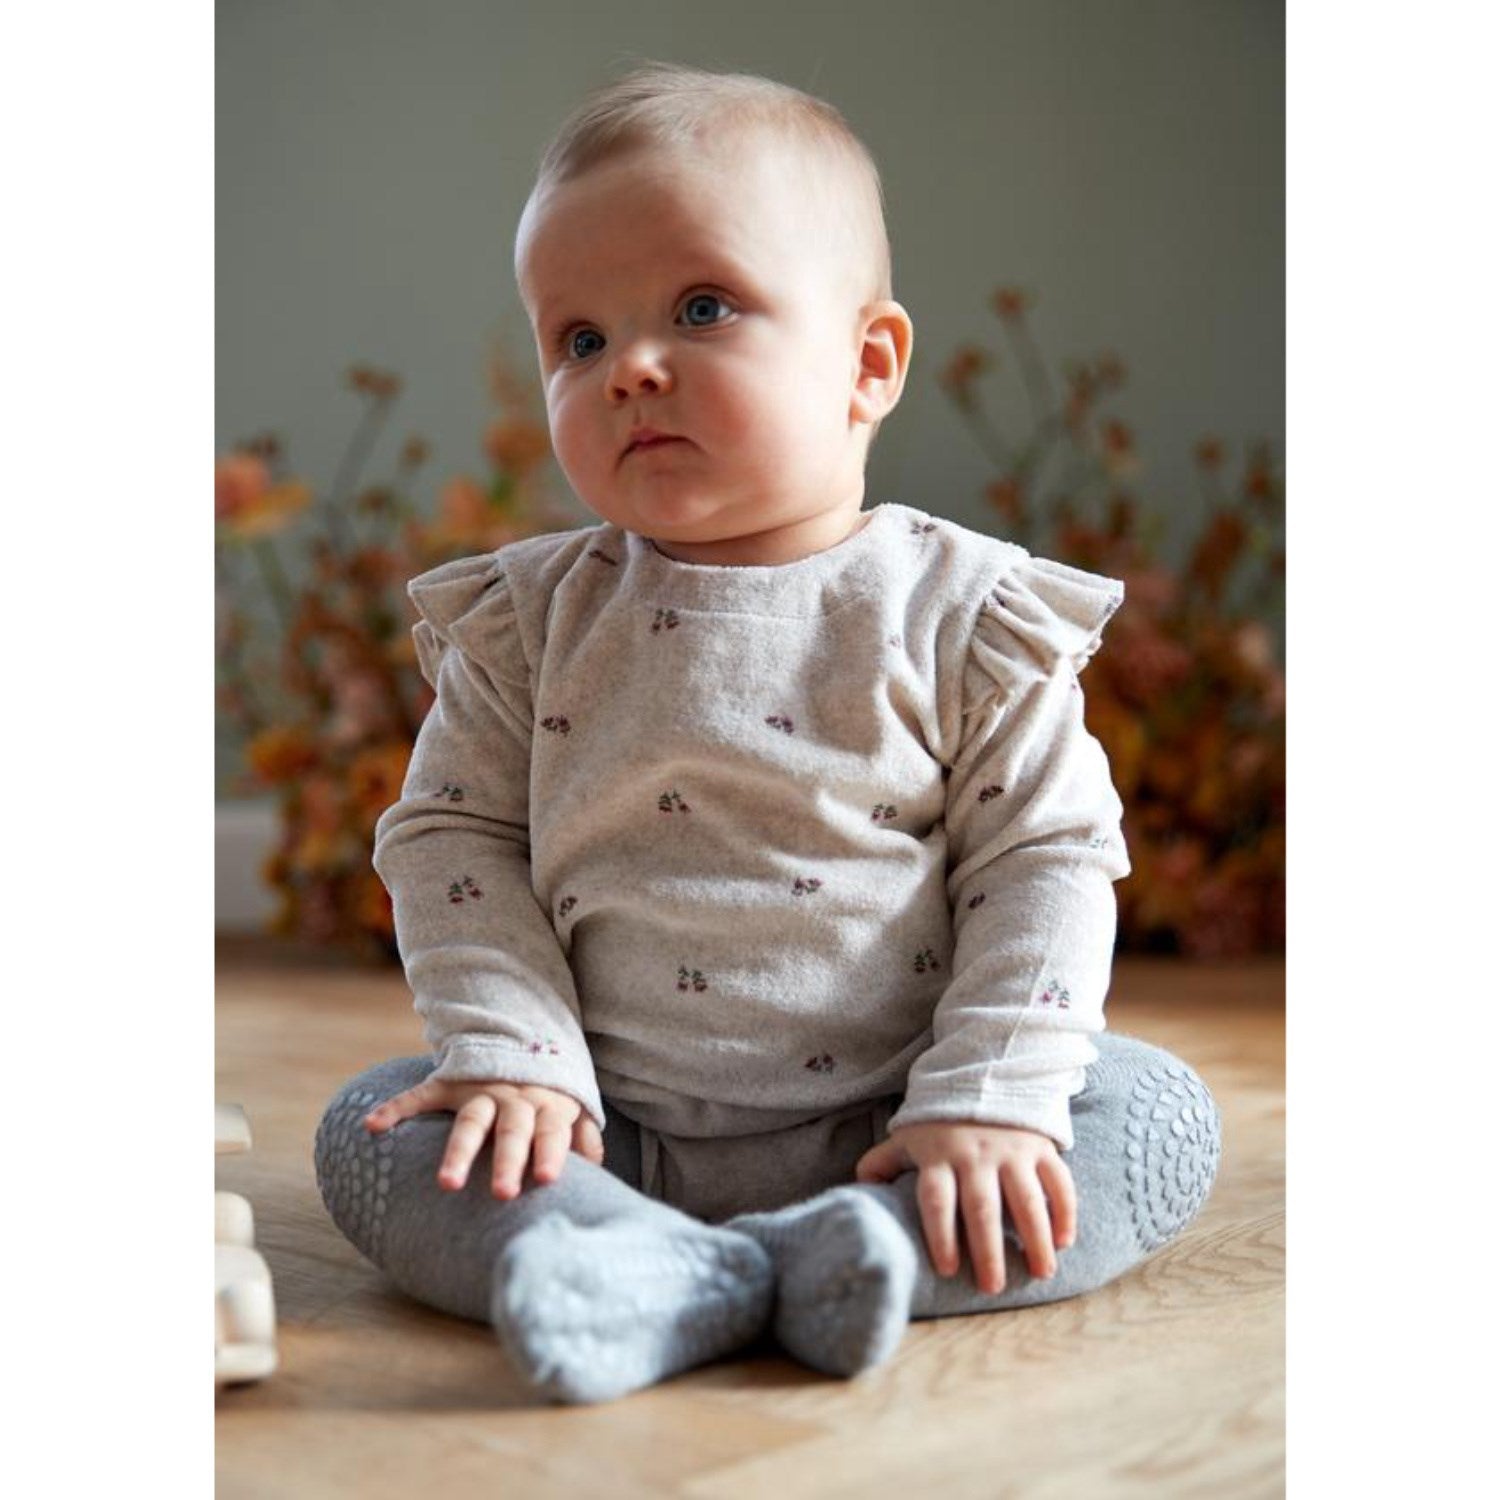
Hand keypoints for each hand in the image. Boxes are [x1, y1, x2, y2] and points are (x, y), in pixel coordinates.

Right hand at [363, 1078, 604, 1197]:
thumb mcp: (573, 1107)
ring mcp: (480, 1090)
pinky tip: (372, 1126)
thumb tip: (598, 1173)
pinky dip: (396, 1108)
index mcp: (547, 1107)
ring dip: (460, 1151)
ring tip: (447, 1185)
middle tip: (503, 1195)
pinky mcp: (449, 1084)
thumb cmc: (547, 1092)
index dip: (551, 1154)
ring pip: (470, 1120)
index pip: (551, 1132)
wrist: (515, 1039)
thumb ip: (584, 1138)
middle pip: (512, 1129)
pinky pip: (421, 1095)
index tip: (546, 1181)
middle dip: (508, 1161)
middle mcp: (515, 1098)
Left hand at [855, 1121, 1076, 1293]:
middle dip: (988, 1250)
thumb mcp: (907, 1136)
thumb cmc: (940, 1121)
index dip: (941, 1235)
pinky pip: (1058, 1181)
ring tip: (1041, 1273)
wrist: (983, 1074)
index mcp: (939, 1155)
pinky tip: (1065, 1242)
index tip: (948, 1269)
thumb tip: (857, 1190)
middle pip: (982, 1207)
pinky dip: (1064, 1211)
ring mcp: (1012, 1150)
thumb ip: (881, 1163)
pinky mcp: (1040, 1147)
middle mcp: (976, 1154)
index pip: (936, 1199)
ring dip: (1036, 1238)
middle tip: (991, 1287)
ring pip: (1026, 1199)